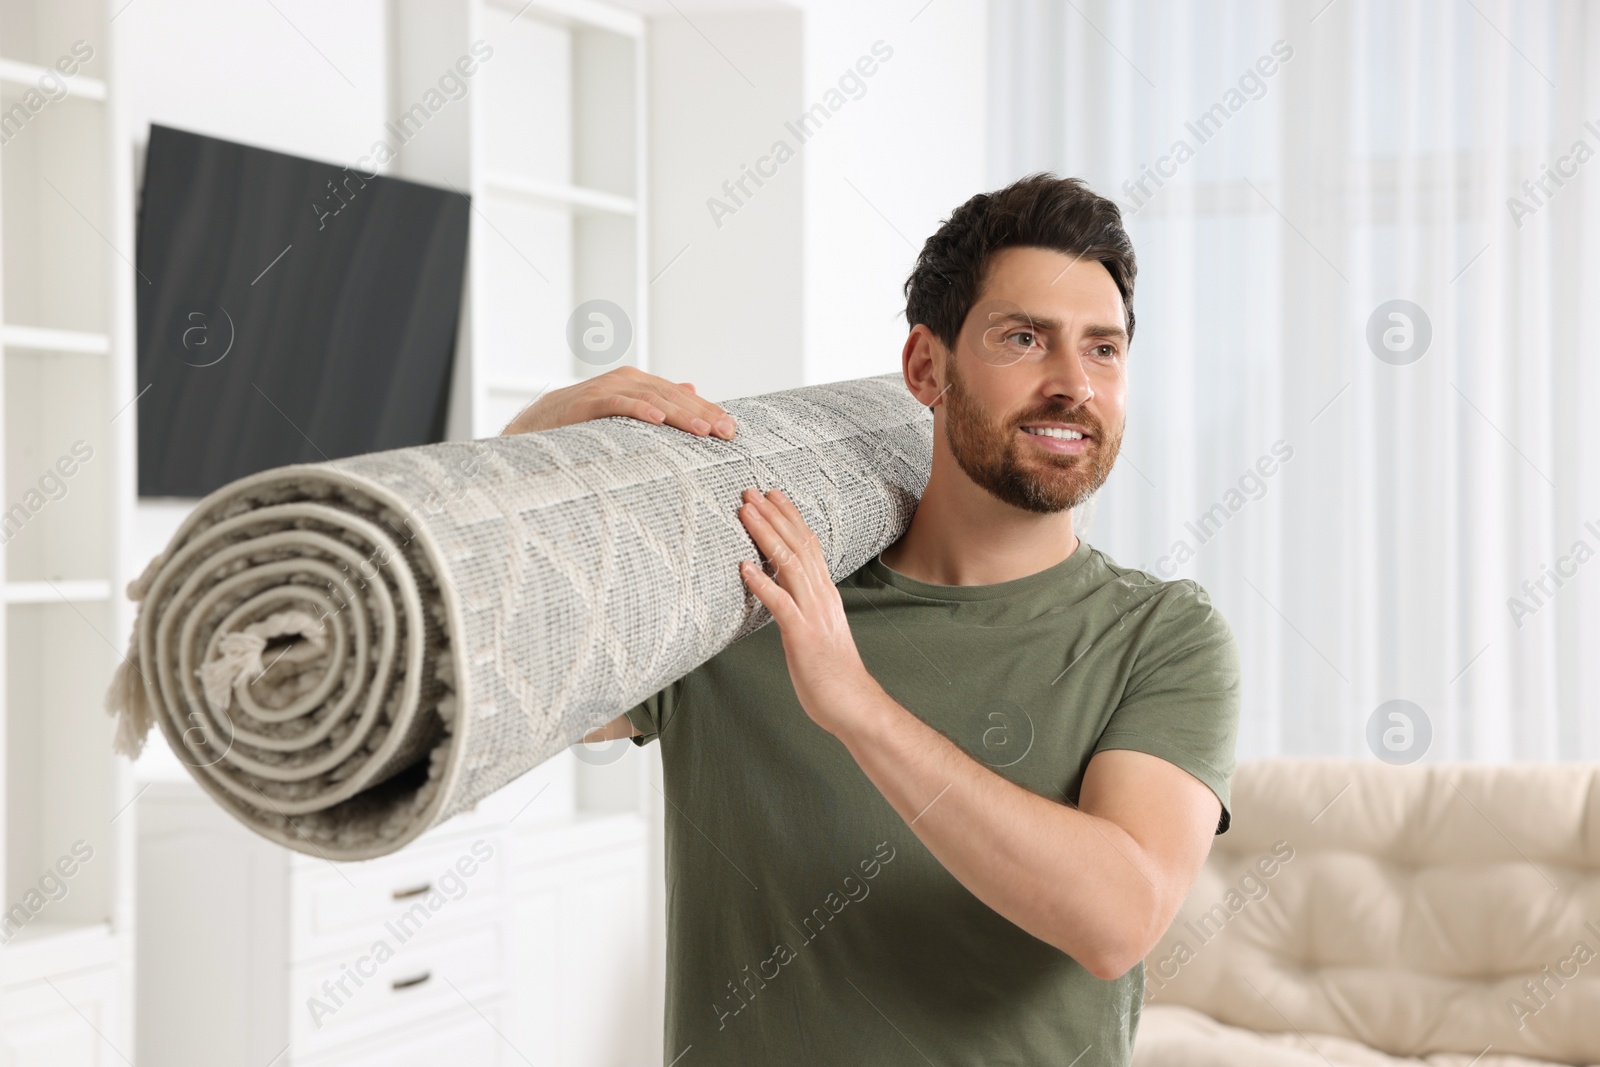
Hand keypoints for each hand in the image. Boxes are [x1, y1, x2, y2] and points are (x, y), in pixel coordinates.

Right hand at [499, 366, 737, 438]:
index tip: (731, 429)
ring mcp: (609, 387)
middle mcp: (628, 380)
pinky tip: (659, 419)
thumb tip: (690, 388)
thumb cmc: (586, 420)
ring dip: (680, 413)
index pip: (682, 395)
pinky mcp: (590, 401)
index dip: (707, 409)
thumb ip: (657, 399)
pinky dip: (640, 410)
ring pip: (653, 398)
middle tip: (726, 431)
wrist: (539, 422)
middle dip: (702, 412)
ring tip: (703, 429)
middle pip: (673, 395)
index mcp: (640, 383)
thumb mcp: (626, 409)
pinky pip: (619, 404)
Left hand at [737, 487, 872, 733]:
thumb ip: (804, 607)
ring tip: (745, 513)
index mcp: (825, 594)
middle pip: (798, 545)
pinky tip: (744, 568)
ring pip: (790, 565)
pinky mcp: (803, 637)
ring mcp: (814, 615)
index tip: (771, 496)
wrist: (854, 705)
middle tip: (751, 491)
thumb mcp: (818, 630)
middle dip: (773, 515)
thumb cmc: (832, 674)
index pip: (808, 545)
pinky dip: (762, 583)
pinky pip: (781, 604)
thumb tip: (783, 592)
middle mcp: (822, 597)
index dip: (789, 517)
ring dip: (765, 536)